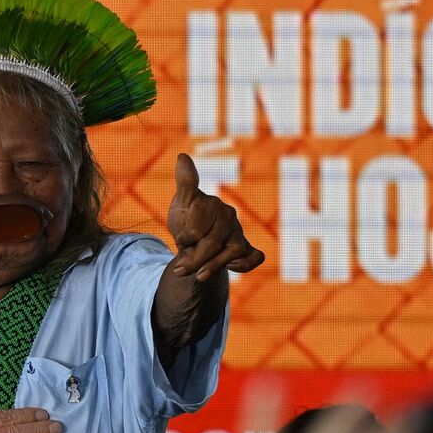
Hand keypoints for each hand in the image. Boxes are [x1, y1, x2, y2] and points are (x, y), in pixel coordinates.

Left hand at [166, 153, 263, 281]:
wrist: (194, 240)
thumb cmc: (187, 218)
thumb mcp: (181, 202)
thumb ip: (185, 182)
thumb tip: (182, 156)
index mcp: (215, 205)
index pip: (200, 227)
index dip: (187, 237)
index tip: (178, 240)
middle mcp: (230, 217)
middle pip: (214, 243)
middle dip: (195, 260)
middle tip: (178, 270)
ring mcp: (240, 234)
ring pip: (233, 253)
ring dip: (214, 267)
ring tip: (198, 277)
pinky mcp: (248, 249)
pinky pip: (254, 258)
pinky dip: (244, 265)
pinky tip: (230, 268)